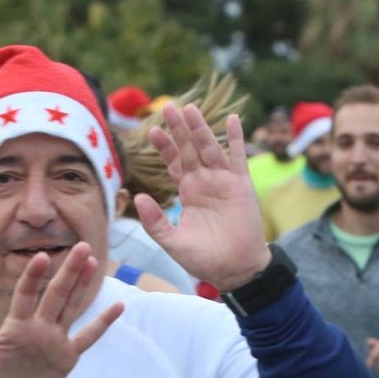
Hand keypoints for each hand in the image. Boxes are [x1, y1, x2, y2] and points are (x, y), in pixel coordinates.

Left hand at [0, 242, 122, 377]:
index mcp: (16, 325)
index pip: (26, 295)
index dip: (33, 277)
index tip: (42, 256)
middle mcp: (37, 327)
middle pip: (56, 295)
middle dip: (68, 272)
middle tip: (83, 246)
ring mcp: (54, 341)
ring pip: (72, 308)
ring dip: (83, 287)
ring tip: (94, 262)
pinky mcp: (66, 358)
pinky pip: (87, 338)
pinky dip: (102, 324)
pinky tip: (117, 306)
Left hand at [135, 103, 270, 290]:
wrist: (235, 270)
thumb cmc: (204, 259)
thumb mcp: (172, 242)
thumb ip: (154, 221)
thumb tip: (137, 196)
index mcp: (188, 192)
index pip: (174, 162)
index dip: (165, 146)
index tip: (152, 130)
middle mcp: (205, 182)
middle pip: (189, 149)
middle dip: (179, 129)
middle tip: (167, 107)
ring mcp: (223, 181)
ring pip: (210, 148)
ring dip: (200, 128)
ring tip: (190, 109)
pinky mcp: (241, 185)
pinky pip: (238, 157)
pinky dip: (236, 139)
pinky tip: (232, 119)